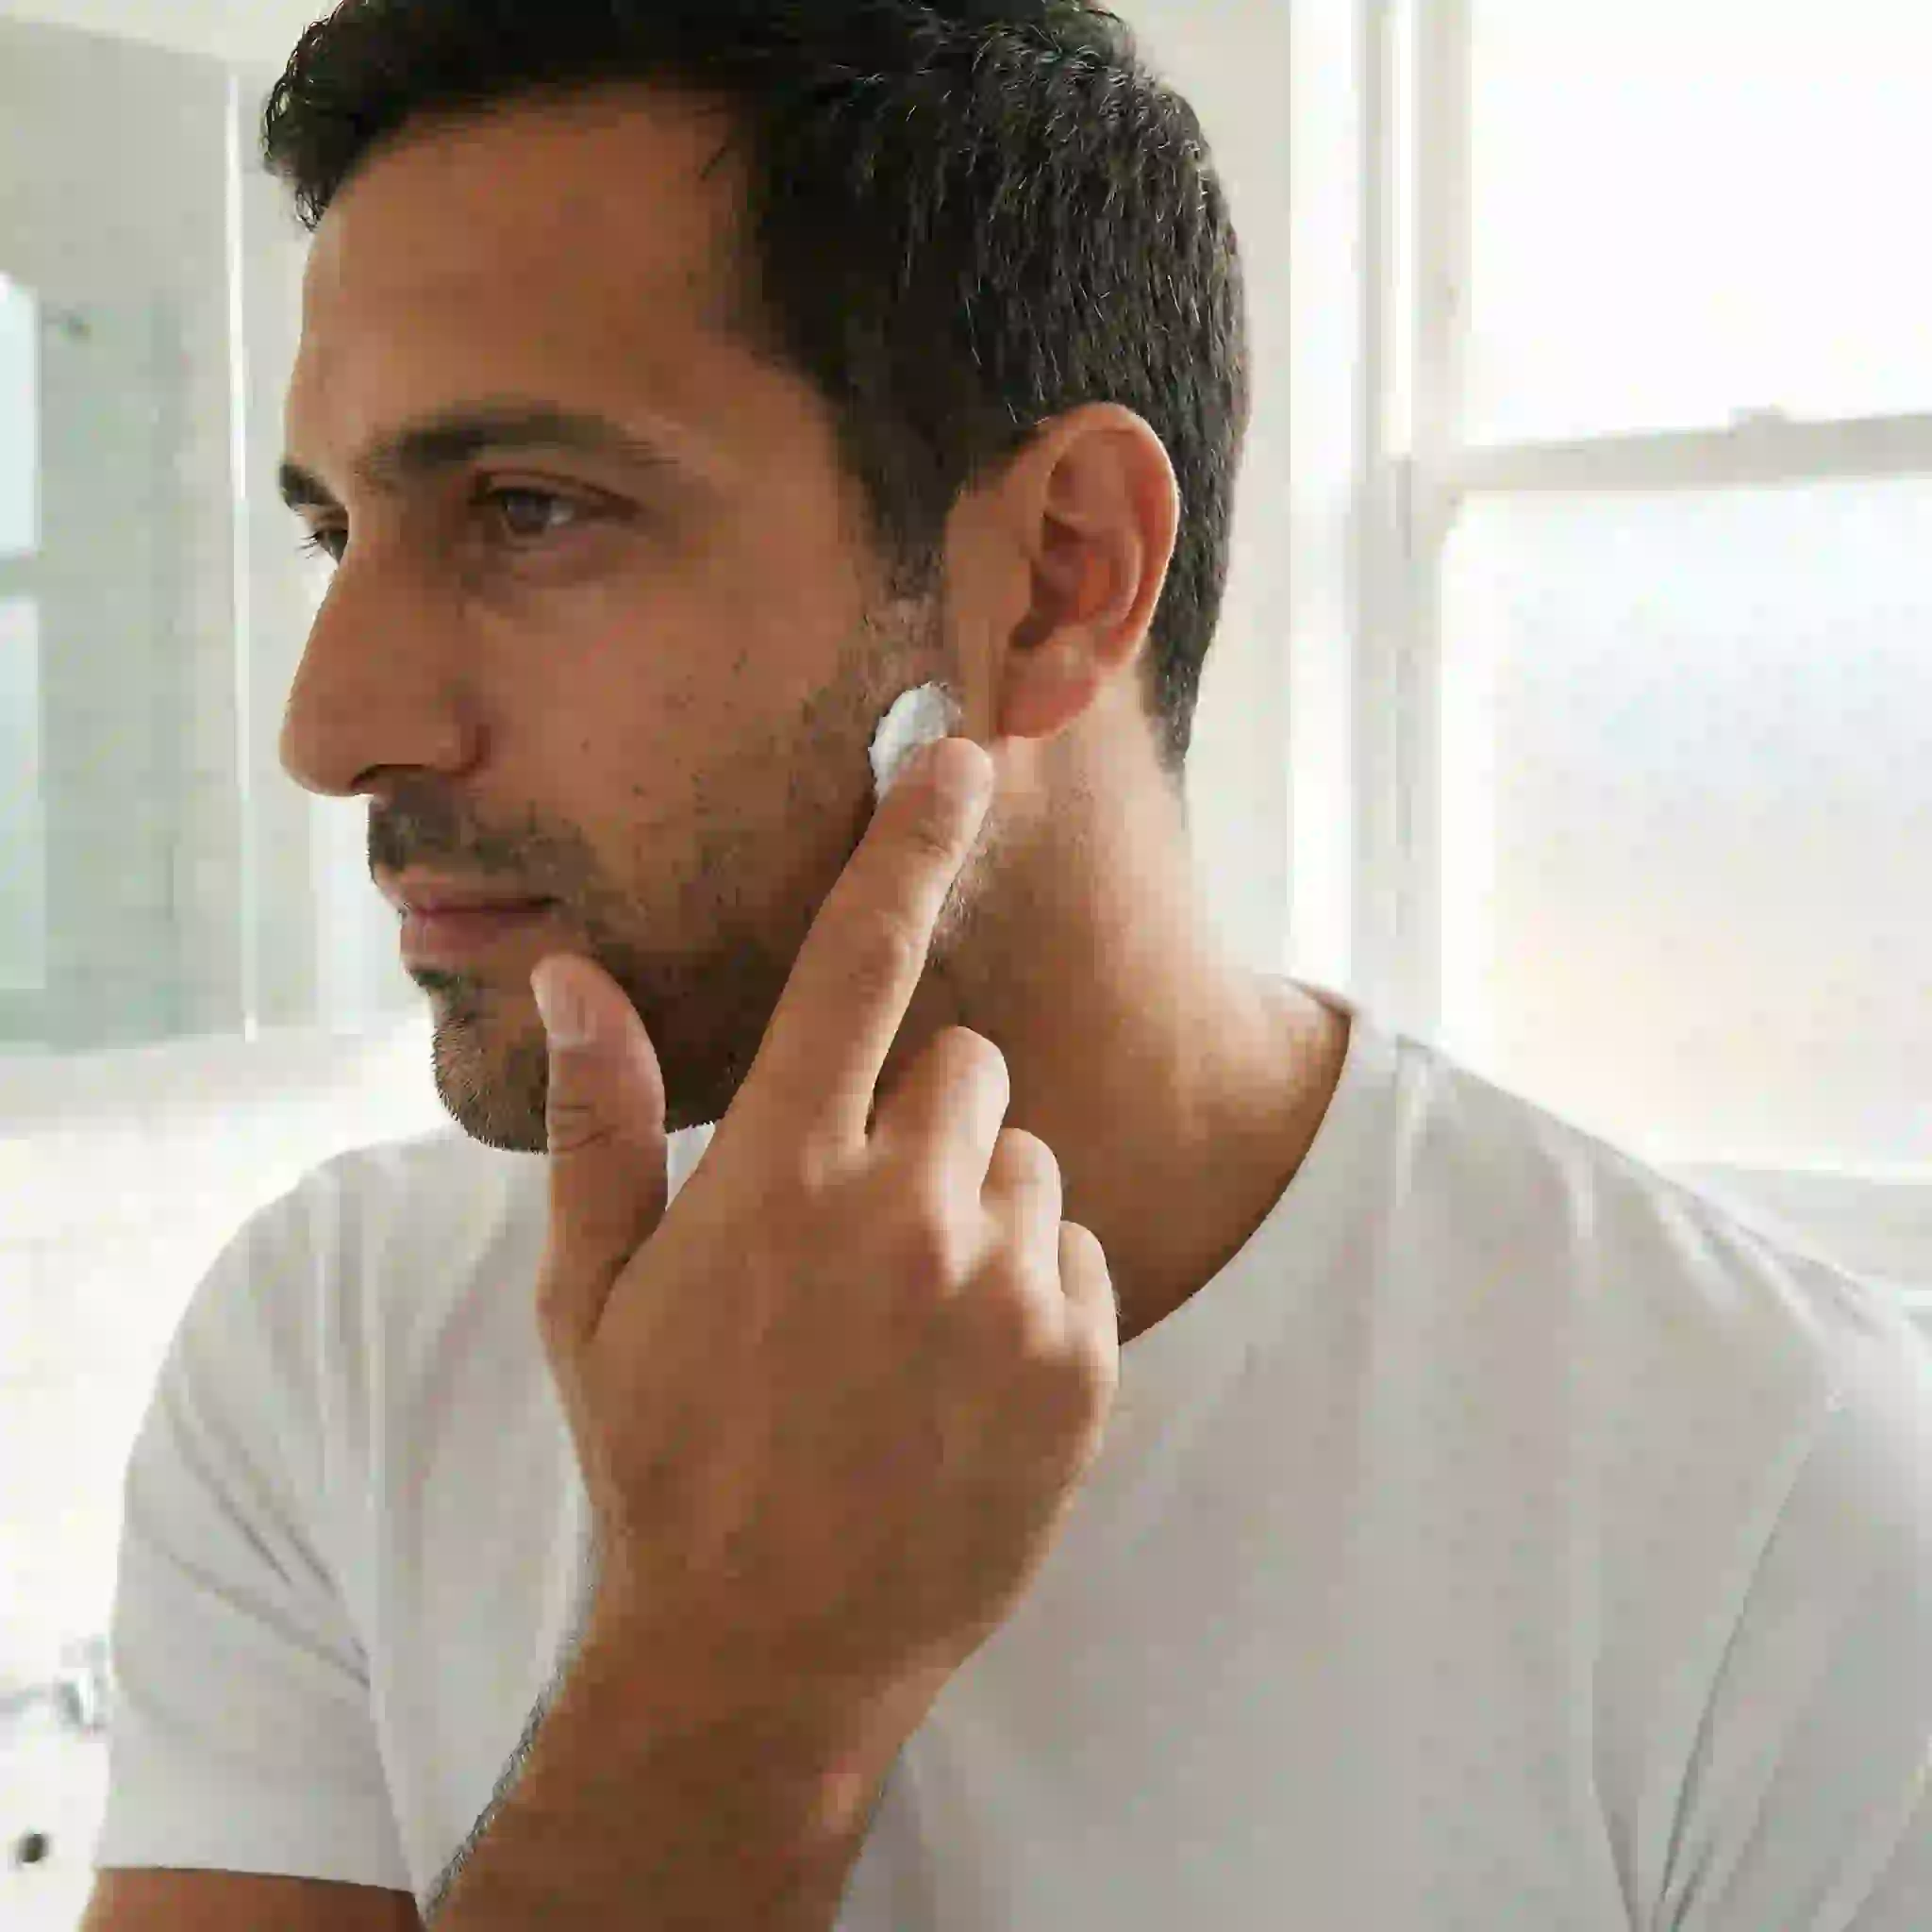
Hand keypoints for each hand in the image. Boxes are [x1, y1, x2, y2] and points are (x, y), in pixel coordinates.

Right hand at [529, 737, 1119, 1740]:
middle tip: (862, 1230)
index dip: (907, 842)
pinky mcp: (1082, 1364)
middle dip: (925, 1121)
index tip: (960, 755)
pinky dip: (1038, 1297)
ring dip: (982, 1214)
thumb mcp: (593, 1298)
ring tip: (908, 1329)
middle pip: (968, 1063)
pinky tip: (964, 1384)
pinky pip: (1082, 1258)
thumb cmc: (661, 1460)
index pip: (857, 961)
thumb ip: (598, 1121)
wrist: (764, 1653)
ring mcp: (1005, 1289)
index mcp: (779, 1171)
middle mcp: (906, 1208)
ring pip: (1030, 1163)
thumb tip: (570, 973)